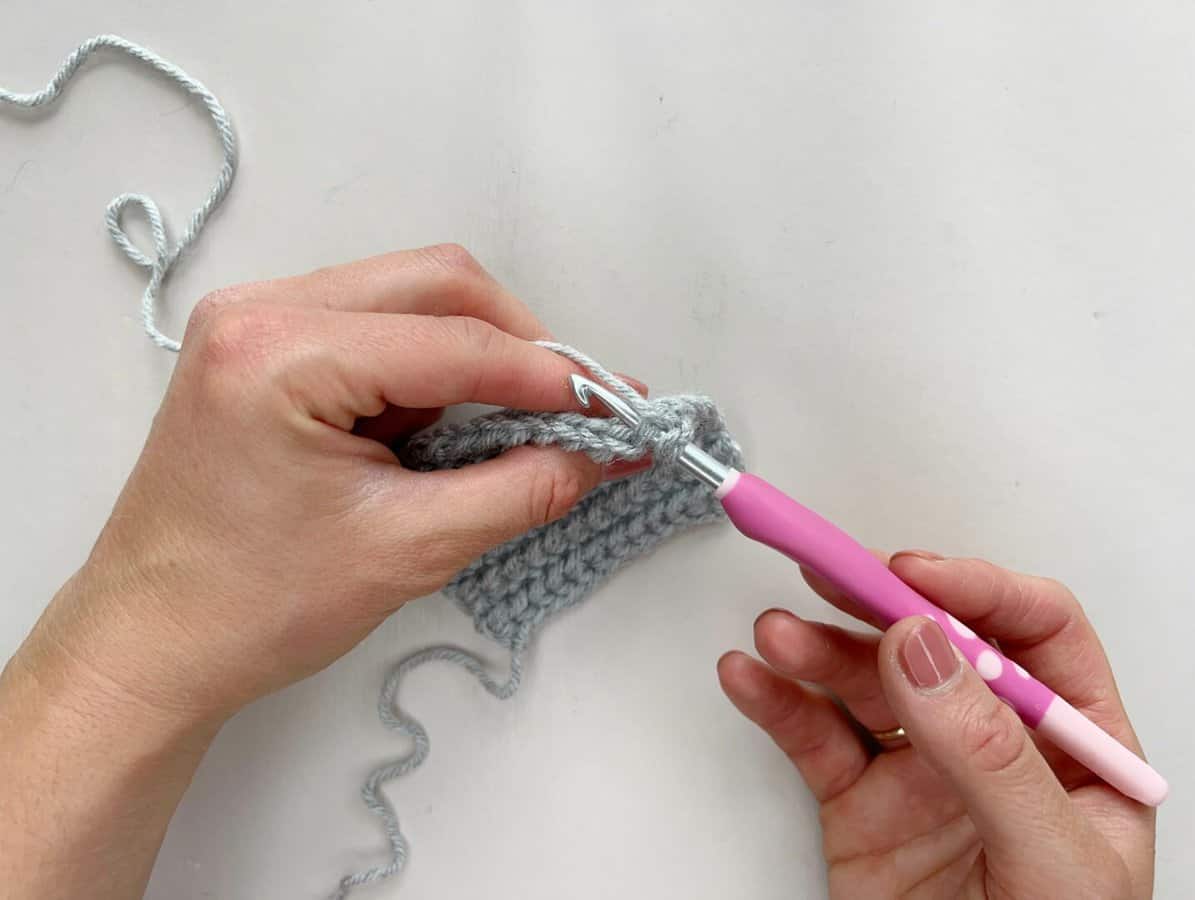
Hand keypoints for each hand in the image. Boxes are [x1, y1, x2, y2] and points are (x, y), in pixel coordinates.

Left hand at [0, 244, 643, 899]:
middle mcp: (261, 308)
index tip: (620, 410)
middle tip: (574, 410)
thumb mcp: (408, 550)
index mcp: (281, 351)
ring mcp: (255, 319)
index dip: (550, 376)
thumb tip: (606, 454)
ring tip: (516, 424)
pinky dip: (431, 367)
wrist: (150, 642)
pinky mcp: (262, 345)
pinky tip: (450, 424)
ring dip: (476, 353)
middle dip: (518, 345)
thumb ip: (521, 490)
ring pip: (409, 296)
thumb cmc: (259, 607)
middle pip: (435, 283)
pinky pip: (375, 326)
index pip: (453, 340)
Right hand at [718, 553, 1155, 898]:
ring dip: (814, 649)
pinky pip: (813, 739)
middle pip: (933, 643)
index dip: (975, 591)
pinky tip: (749, 678)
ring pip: (862, 684)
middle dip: (876, 602)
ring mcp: (920, 773)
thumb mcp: (1048, 864)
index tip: (911, 577)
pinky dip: (775, 702)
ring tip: (775, 638)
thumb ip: (990, 755)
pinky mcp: (858, 807)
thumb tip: (927, 647)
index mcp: (1074, 749)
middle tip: (825, 571)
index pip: (1034, 635)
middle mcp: (994, 746)